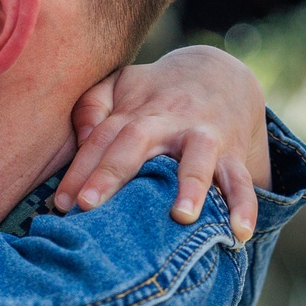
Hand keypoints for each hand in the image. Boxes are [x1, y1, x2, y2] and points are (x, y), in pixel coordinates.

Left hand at [55, 47, 270, 241]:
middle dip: (112, 173)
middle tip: (88, 205)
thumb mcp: (120, 86)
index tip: (61, 203)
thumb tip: (81, 138)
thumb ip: (92, 106)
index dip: (78, 170)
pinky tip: (239, 232)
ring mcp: (204, 137)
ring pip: (198, 159)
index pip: (99, 139)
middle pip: (135, 143)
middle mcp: (168, 123)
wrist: (219, 73)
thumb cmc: (155, 93)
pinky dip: (244, 205)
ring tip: (181, 217)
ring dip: (190, 186)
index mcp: (134, 112)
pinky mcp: (233, 154)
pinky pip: (241, 180)